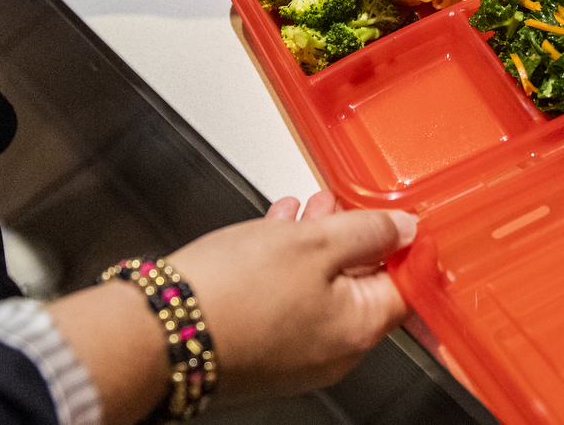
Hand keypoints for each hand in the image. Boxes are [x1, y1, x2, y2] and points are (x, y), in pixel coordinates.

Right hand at [169, 192, 415, 397]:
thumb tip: (404, 229)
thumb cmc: (233, 292)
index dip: (401, 245)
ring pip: (321, 292)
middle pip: (360, 288)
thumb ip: (367, 231)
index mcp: (358, 330)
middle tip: (342, 204)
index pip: (403, 286)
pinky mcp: (262, 352)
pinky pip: (289, 305)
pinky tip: (273, 232)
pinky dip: (287, 267)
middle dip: (351, 239)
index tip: (392, 217)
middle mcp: (333, 354)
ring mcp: (296, 358)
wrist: (159, 331)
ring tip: (304, 209)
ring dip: (315, 246)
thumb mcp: (314, 242)